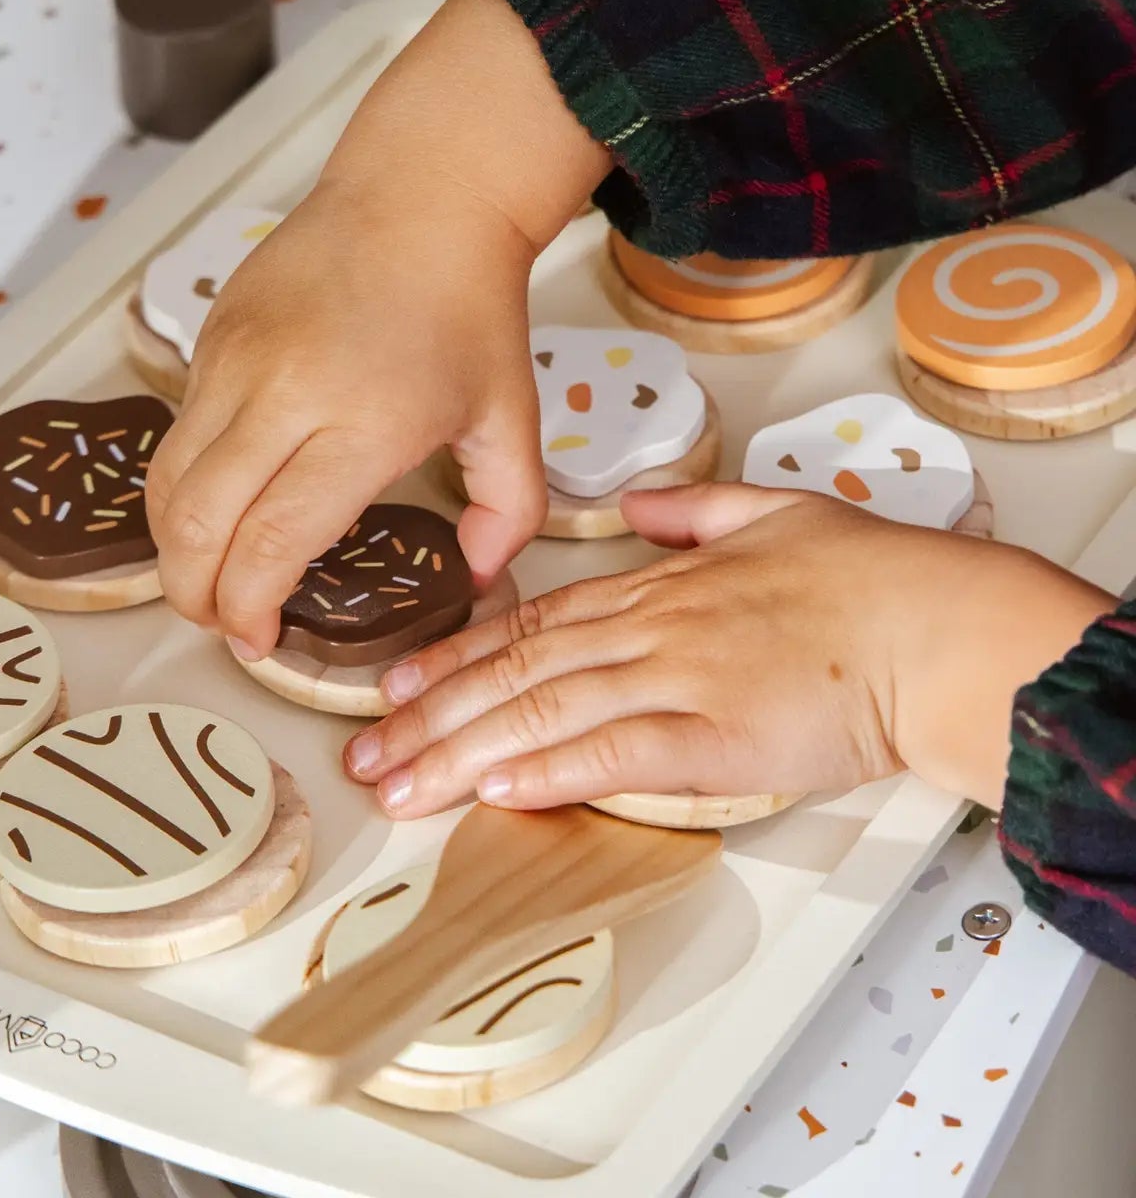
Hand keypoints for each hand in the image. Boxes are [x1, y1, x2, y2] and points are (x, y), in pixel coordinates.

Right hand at [144, 177, 547, 653]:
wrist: (421, 196)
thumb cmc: (469, 308)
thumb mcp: (510, 417)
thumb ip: (507, 511)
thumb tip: (478, 577)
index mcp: (362, 421)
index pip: (272, 540)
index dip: (250, 607)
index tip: (260, 640)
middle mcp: (282, 392)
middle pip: (196, 523)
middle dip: (195, 595)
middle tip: (221, 622)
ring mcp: (234, 360)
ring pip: (167, 480)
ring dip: (173, 546)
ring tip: (206, 576)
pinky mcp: (209, 336)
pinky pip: (174, 431)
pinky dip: (181, 485)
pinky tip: (217, 504)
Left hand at [343, 484, 1113, 815]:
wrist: (934, 626)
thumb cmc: (866, 578)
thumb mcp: (772, 511)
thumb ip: (695, 510)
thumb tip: (641, 510)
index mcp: (656, 588)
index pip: (530, 626)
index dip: (455, 658)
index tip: (399, 686)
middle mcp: (649, 631)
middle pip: (516, 674)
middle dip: (433, 718)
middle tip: (367, 755)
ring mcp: (678, 680)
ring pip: (546, 715)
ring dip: (464, 754)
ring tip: (402, 788)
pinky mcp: (717, 737)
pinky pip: (618, 754)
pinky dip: (552, 772)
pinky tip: (498, 791)